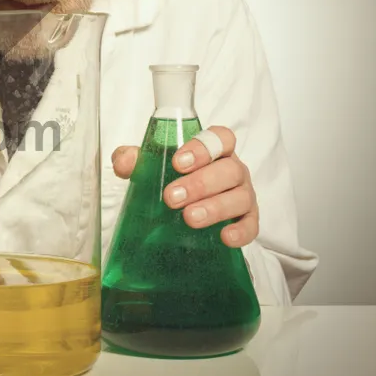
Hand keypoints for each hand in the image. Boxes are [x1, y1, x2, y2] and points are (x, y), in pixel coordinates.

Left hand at [111, 126, 257, 247]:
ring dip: (215, 208)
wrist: (181, 212)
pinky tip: (224, 237)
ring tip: (190, 218)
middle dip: (200, 184)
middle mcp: (232, 169)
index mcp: (213, 150)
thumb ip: (134, 159)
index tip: (178, 162)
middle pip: (228, 170)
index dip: (202, 148)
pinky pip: (251, 225)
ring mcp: (243, 194)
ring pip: (240, 197)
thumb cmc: (171, 180)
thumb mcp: (150, 166)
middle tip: (172, 197)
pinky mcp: (247, 220)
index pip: (219, 138)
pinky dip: (241, 231)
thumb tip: (124, 162)